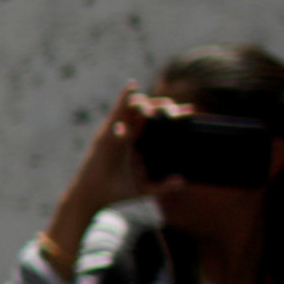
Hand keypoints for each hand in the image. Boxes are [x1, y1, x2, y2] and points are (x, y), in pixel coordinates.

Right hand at [43, 83, 179, 270]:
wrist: (93, 196)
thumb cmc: (117, 192)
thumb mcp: (145, 189)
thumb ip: (165, 186)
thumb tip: (183, 181)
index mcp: (140, 143)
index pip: (159, 122)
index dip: (174, 114)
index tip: (189, 111)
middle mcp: (130, 133)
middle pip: (149, 110)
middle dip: (164, 106)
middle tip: (175, 114)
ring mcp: (117, 130)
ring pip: (134, 106)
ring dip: (147, 103)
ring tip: (156, 111)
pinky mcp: (106, 132)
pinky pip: (116, 111)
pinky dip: (124, 98)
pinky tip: (132, 86)